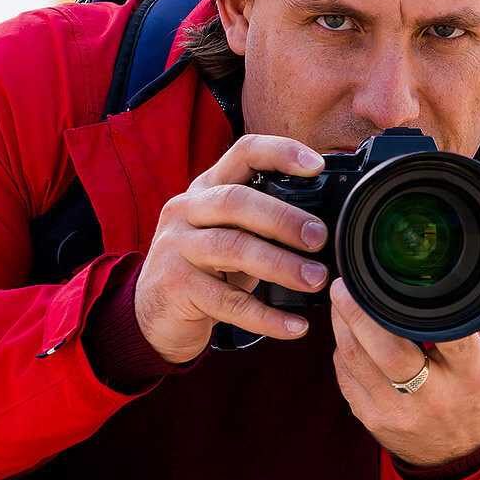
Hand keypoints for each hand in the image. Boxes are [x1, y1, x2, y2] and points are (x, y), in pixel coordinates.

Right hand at [135, 135, 329, 363]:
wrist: (153, 312)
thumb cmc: (205, 268)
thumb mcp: (230, 232)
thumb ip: (264, 221)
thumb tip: (326, 228)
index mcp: (207, 188)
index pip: (243, 153)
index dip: (280, 152)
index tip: (316, 164)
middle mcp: (187, 209)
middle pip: (237, 202)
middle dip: (284, 218)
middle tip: (320, 238)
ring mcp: (177, 247)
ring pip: (232, 248)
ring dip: (280, 265)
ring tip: (315, 280)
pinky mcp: (175, 286)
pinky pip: (228, 302)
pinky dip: (266, 316)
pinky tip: (294, 327)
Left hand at [330, 278, 479, 467]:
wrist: (467, 453)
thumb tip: (460, 272)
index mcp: (472, 372)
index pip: (447, 335)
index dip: (418, 307)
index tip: (393, 281)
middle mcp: (435, 395)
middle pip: (387, 350)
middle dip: (358, 312)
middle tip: (345, 285)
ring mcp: (399, 411)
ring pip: (357, 361)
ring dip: (342, 326)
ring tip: (341, 301)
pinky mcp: (374, 420)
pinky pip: (346, 378)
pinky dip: (342, 351)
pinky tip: (347, 334)